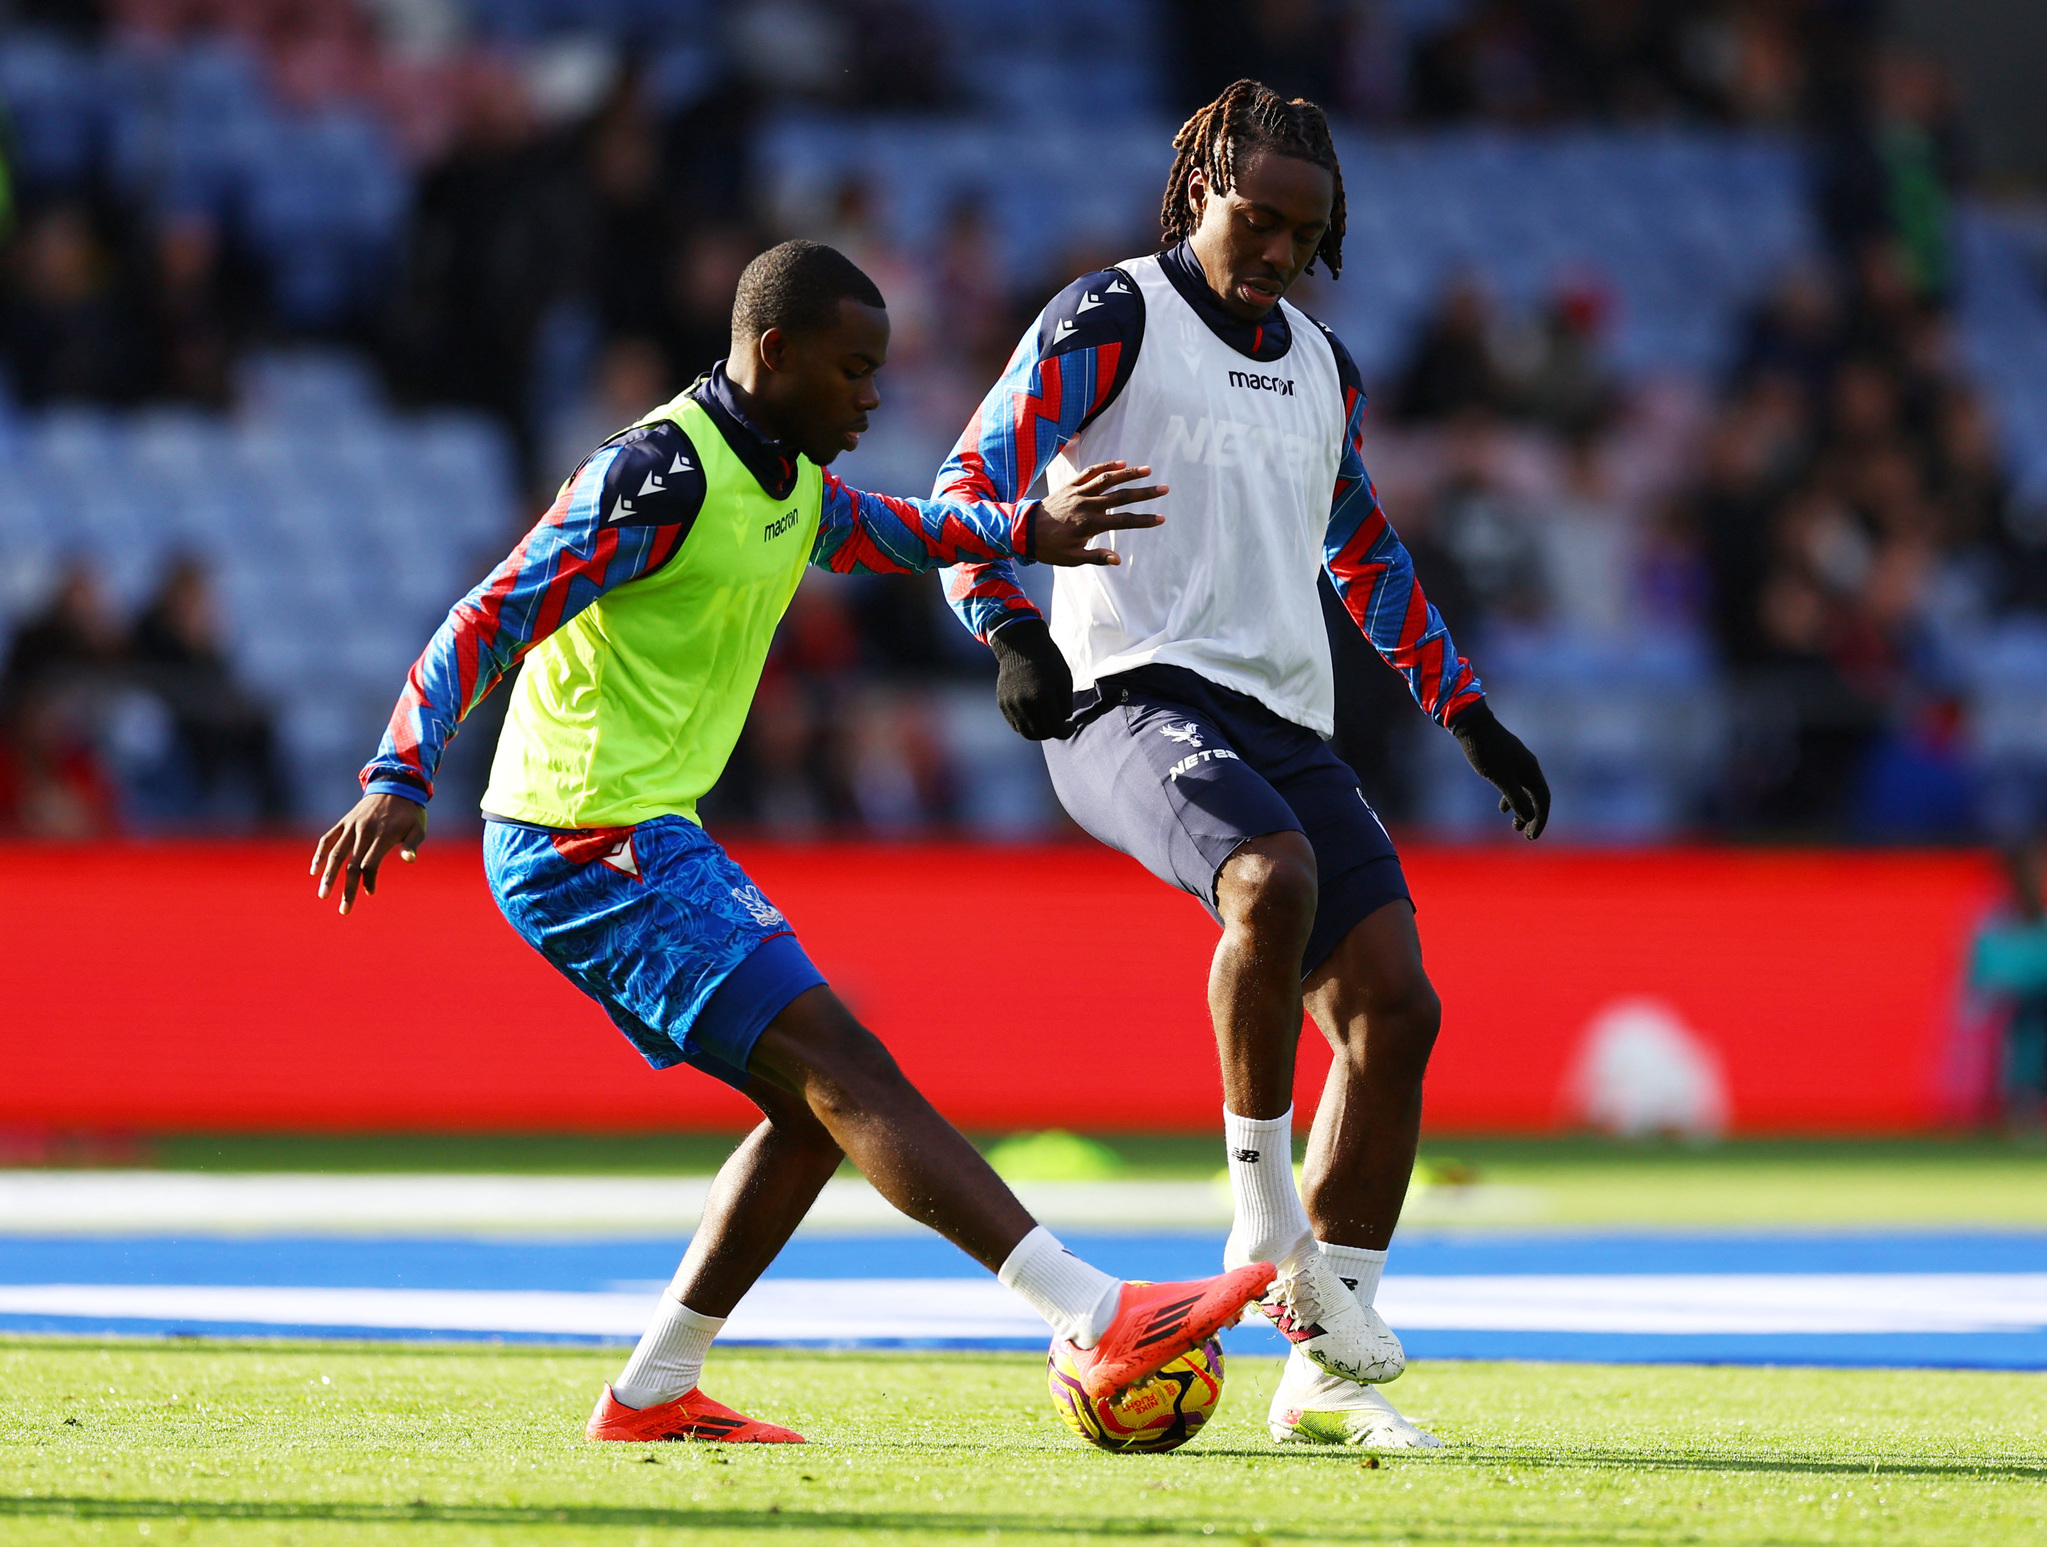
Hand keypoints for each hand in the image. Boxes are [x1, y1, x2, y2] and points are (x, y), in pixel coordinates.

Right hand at [312, 793, 427, 913]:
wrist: (395, 785)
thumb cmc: (410, 813)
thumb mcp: (418, 828)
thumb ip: (412, 845)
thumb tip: (409, 860)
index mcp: (382, 835)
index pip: (370, 863)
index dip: (368, 880)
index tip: (370, 892)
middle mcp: (364, 831)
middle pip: (351, 864)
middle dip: (347, 888)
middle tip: (344, 911)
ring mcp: (351, 826)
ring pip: (336, 854)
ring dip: (328, 876)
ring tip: (323, 895)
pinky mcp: (344, 822)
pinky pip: (328, 839)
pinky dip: (320, 854)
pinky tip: (314, 870)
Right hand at [989, 617, 1073, 740]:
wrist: (1021, 645)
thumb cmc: (1048, 661)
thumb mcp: (1064, 680)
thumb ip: (1065, 705)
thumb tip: (1062, 722)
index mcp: (1042, 698)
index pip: (1056, 729)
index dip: (1066, 731)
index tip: (1070, 726)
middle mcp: (1024, 704)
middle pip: (1041, 734)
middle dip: (1053, 732)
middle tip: (1059, 725)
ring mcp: (1011, 705)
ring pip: (1026, 733)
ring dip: (1039, 732)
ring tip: (1047, 722)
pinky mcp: (1003, 703)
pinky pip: (1015, 724)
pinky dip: (1026, 725)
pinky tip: (1035, 716)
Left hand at [1032, 461, 1165, 565]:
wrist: (1024, 531)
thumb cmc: (1050, 548)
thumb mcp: (1072, 559)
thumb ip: (1096, 557)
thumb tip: (1118, 561)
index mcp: (1090, 524)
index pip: (1124, 521)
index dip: (1144, 520)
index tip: (1160, 519)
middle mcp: (1087, 505)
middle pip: (1121, 497)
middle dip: (1144, 493)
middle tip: (1164, 488)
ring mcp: (1079, 492)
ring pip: (1108, 479)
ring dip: (1129, 473)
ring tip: (1148, 470)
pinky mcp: (1070, 485)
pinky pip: (1089, 472)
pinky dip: (1105, 466)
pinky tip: (1120, 462)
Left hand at [1450, 702, 1549, 838]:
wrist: (1472, 724)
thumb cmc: (1485, 752)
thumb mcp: (1500, 778)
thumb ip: (1515, 798)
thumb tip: (1529, 817)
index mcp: (1531, 771)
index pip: (1543, 800)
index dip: (1539, 820)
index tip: (1531, 837)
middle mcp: (1529, 767)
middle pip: (1536, 797)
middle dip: (1532, 818)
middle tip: (1525, 835)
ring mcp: (1518, 763)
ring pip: (1525, 791)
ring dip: (1521, 809)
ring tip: (1513, 826)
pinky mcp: (1506, 760)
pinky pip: (1515, 783)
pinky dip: (1511, 797)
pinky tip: (1502, 807)